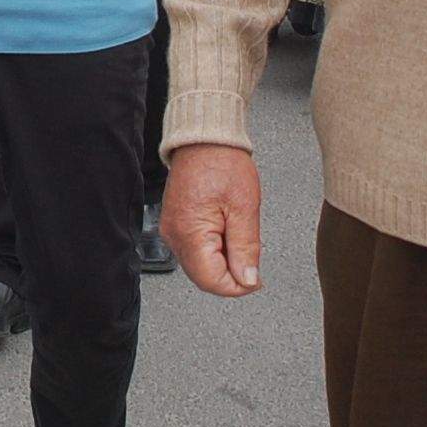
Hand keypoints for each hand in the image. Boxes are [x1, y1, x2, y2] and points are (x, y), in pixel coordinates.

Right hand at [161, 145, 263, 296]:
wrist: (205, 140)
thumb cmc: (222, 163)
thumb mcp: (246, 209)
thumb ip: (246, 249)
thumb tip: (247, 279)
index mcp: (190, 233)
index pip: (212, 281)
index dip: (238, 286)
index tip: (255, 279)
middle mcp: (175, 235)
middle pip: (203, 278)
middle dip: (230, 274)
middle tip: (250, 257)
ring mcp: (172, 231)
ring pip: (199, 266)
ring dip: (222, 261)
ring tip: (236, 234)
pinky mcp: (175, 225)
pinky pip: (194, 250)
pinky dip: (213, 249)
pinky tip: (224, 231)